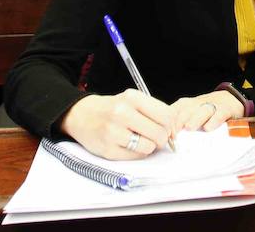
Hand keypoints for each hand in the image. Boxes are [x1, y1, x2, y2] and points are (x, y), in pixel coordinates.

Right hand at [59, 90, 175, 159]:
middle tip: (155, 137)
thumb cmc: (111, 108)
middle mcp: (122, 113)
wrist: (81, 115)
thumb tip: (174, 130)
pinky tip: (128, 145)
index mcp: (132, 97)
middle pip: (159, 133)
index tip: (168, 129)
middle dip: (162, 138)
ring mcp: (114, 132)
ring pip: (148, 147)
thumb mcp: (131, 100)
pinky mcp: (108, 150)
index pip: (166, 115)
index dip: (171, 125)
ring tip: (140, 140)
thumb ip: (153, 111)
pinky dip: (136, 153)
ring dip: (148, 146)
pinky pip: (135, 157)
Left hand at [170, 91, 244, 132]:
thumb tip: (168, 138)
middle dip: (179, 121)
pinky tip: (208, 128)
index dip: (169, 121)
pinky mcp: (226, 109)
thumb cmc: (208, 110)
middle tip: (174, 133)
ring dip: (195, 119)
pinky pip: (219, 114)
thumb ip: (181, 122)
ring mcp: (213, 106)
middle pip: (187, 110)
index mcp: (188, 104)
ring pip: (202, 111)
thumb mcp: (193, 113)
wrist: (231, 99)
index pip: (175, 110)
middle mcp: (199, 103)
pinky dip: (214, 120)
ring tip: (189, 128)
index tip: (165, 133)